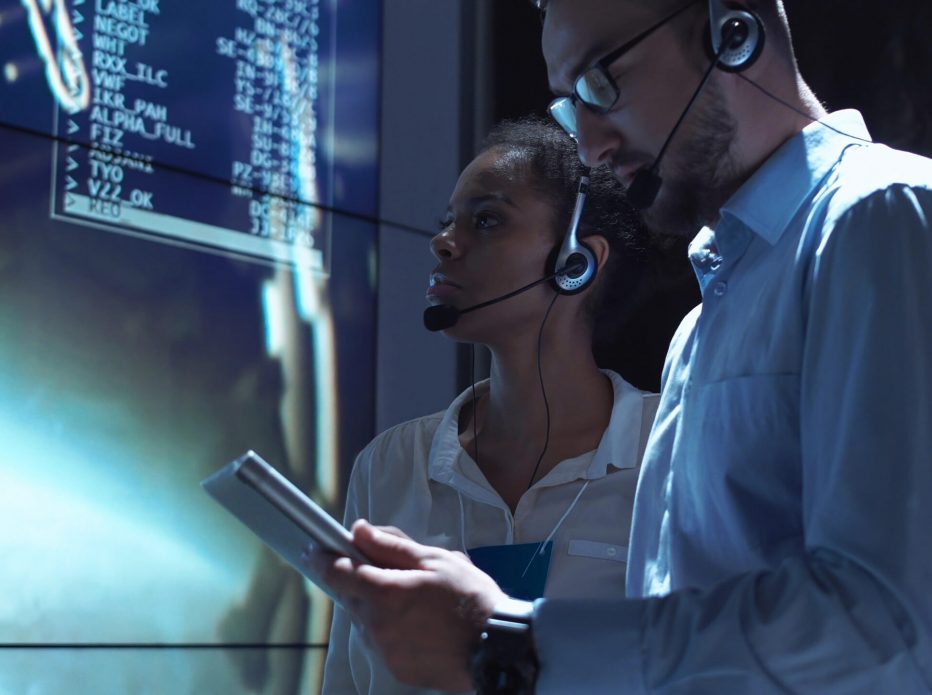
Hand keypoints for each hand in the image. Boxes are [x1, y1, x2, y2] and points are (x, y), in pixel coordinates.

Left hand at [316, 519, 507, 691]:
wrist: (498, 649)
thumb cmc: (472, 599)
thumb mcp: (436, 560)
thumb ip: (392, 546)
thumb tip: (359, 530)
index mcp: (386, 593)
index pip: (338, 573)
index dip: (323, 558)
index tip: (314, 550)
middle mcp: (378, 626)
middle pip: (351, 596)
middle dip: (358, 580)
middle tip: (382, 570)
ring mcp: (386, 651)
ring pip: (366, 620)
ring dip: (377, 606)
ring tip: (414, 599)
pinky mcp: (397, 669)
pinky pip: (382, 642)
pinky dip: (391, 629)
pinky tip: (419, 622)